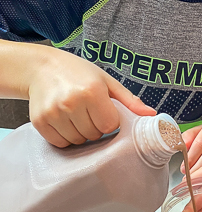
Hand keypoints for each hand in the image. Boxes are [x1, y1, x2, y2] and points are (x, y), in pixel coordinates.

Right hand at [28, 48, 155, 146]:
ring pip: (77, 141)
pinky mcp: (40, 122)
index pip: (110, 125)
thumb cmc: (79, 73)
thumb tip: (151, 115)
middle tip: (89, 111)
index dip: (110, 120)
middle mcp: (72, 103)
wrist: (43, 67)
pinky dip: (65, 137)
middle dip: (95, 127)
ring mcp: (54, 113)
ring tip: (77, 115)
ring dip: (81, 133)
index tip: (105, 110)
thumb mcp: (107, 81)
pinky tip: (65, 121)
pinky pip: (59, 143)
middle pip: (94, 135)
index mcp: (92, 91)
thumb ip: (129, 100)